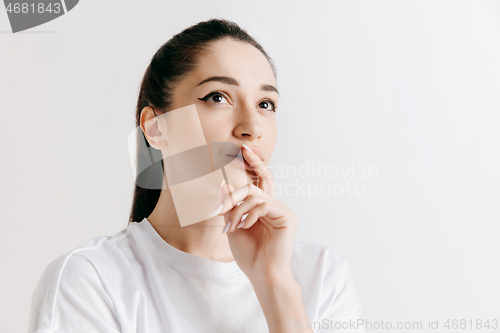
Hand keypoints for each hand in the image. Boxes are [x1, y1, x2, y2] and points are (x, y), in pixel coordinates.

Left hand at [215, 146, 298, 282]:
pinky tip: (246, 227)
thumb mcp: (233, 226)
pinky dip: (249, 215)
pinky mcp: (288, 216)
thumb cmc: (250, 255)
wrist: (262, 274)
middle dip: (234, 195)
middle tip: (218, 210)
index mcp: (264, 208)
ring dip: (237, 211)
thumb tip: (224, 183)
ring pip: (255, 196)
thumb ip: (230, 206)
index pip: (260, 180)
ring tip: (232, 227)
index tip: (245, 149)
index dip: (255, 163)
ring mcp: (283, 210)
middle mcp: (275, 206)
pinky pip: (263, 205)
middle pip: (254, 186)